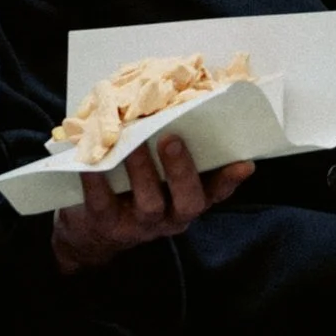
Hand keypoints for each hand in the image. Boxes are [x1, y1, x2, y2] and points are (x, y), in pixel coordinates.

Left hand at [53, 134, 253, 273]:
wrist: (91, 231)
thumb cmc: (131, 187)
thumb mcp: (157, 174)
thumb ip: (171, 149)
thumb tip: (177, 104)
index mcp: (188, 199)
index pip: (216, 192)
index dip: (230, 180)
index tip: (244, 163)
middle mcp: (171, 216)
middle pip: (188, 201)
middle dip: (182, 170)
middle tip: (172, 140)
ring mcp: (140, 224)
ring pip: (150, 203)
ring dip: (143, 170)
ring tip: (134, 143)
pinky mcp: (107, 225)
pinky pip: (103, 203)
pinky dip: (98, 180)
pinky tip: (93, 162)